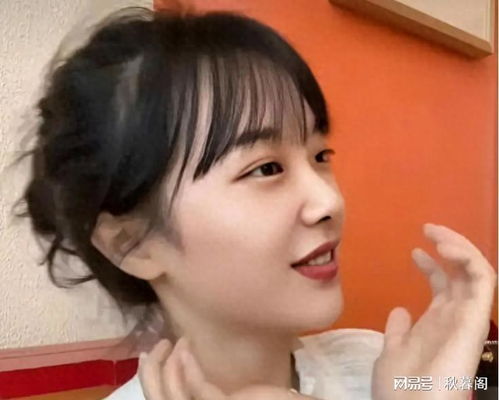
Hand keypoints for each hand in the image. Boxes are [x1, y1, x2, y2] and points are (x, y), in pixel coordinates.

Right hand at [138, 337, 317, 399]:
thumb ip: (204, 388)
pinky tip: (187, 348)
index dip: (153, 379)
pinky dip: (188, 367)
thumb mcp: (227, 393)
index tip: (154, 353)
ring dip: (168, 365)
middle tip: (158, 345)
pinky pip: (196, 387)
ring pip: (171, 395)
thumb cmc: (263, 398)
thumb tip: (186, 362)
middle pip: (159, 399)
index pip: (166, 399)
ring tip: (175, 341)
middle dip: (152, 371)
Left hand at [372, 223, 496, 399]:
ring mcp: (467, 318)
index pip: (443, 287)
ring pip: (478, 273)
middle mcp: (454, 318)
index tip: (414, 250)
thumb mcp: (392, 352)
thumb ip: (398, 331)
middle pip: (462, 274)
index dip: (432, 265)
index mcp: (436, 324)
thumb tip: (400, 311)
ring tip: (436, 234)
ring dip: (460, 247)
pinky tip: (446, 247)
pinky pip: (484, 282)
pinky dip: (469, 259)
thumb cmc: (399, 388)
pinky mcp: (475, 321)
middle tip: (429, 228)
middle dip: (450, 247)